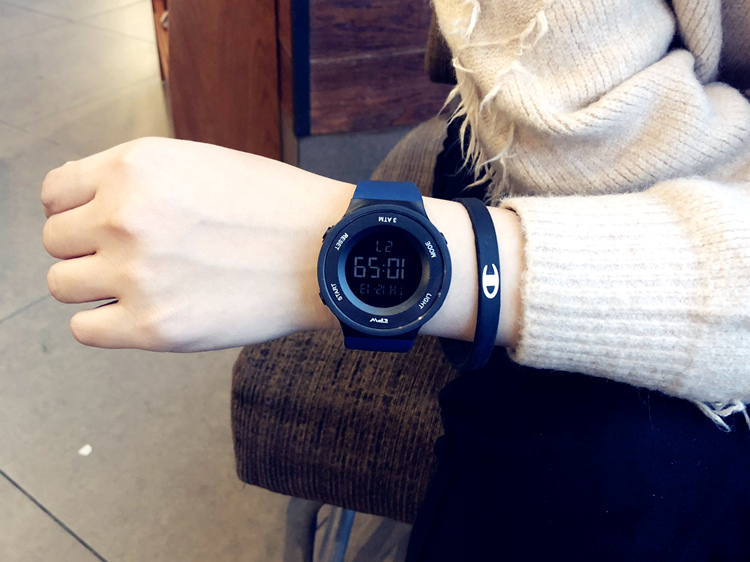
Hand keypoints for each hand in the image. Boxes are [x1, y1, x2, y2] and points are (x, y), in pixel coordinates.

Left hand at [42, 137, 347, 350]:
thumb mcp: (200, 163)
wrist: (328, 252)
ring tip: (140, 284)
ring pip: (62, 285)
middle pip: (56, 241)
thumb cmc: (276, 207)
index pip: (55, 192)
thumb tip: (80, 203)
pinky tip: (142, 311)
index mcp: (136, 167)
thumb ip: (137, 179)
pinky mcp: (154, 327)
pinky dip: (106, 323)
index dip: (74, 209)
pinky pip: (85, 329)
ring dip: (94, 285)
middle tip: (132, 255)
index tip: (94, 223)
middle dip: (88, 248)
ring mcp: (137, 274)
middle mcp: (126, 216)